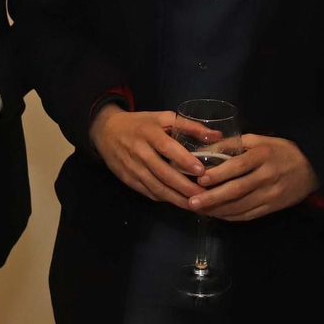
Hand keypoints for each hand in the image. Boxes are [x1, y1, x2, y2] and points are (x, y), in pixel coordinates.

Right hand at [88, 106, 205, 206]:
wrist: (106, 131)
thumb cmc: (141, 123)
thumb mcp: (163, 118)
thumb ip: (189, 126)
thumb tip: (216, 135)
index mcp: (149, 132)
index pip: (168, 148)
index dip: (184, 160)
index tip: (201, 172)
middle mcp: (139, 151)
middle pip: (163, 173)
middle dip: (185, 187)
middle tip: (205, 196)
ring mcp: (132, 168)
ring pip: (156, 187)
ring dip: (177, 198)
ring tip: (196, 204)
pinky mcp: (128, 180)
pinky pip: (149, 192)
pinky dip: (165, 198)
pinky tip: (179, 202)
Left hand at [188, 133, 319, 220]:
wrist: (312, 168)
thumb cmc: (281, 150)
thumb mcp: (259, 140)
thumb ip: (233, 144)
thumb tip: (205, 150)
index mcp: (263, 155)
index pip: (239, 166)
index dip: (219, 174)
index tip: (200, 179)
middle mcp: (267, 176)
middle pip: (237, 190)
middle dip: (213, 198)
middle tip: (192, 202)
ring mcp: (271, 195)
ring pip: (241, 206)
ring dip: (218, 210)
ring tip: (199, 210)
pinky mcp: (273, 208)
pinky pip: (249, 215)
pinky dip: (231, 217)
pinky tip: (217, 214)